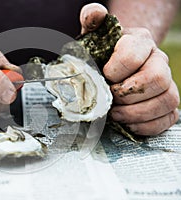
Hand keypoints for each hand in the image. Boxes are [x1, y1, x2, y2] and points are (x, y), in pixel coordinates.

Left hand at [80, 3, 179, 134]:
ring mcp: (167, 82)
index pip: (133, 55)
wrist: (116, 64)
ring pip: (167, 100)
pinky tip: (129, 124)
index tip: (103, 76)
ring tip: (116, 115)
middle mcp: (159, 60)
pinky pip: (169, 118)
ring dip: (137, 113)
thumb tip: (95, 14)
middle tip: (110, 100)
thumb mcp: (93, 33)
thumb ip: (92, 19)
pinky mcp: (167, 102)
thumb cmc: (103, 50)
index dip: (115, 71)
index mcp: (140, 41)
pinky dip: (148, 125)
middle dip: (128, 94)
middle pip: (156, 78)